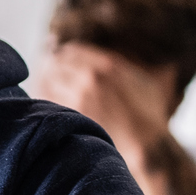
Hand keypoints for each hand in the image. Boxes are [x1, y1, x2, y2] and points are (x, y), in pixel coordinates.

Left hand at [34, 43, 174, 160]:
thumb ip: (122, 66)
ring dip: (46, 81)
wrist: (146, 143)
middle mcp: (91, 76)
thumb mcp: (142, 80)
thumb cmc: (149, 113)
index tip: (60, 58)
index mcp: (108, 65)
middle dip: (52, 67)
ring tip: (47, 85)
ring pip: (49, 80)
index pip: (71, 51)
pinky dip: (46, 96)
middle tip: (49, 72)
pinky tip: (48, 101)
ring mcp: (80, 95)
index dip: (63, 54)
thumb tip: (106, 59)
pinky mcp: (74, 113)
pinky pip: (49, 98)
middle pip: (57, 63)